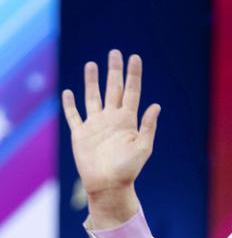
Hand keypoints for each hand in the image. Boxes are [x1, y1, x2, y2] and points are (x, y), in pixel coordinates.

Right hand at [61, 49, 160, 198]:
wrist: (108, 185)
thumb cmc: (128, 169)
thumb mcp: (143, 147)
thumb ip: (148, 126)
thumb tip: (156, 105)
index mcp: (128, 120)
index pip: (132, 92)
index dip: (133, 75)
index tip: (135, 58)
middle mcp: (112, 119)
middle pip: (113, 89)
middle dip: (114, 71)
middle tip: (115, 53)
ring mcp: (96, 125)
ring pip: (93, 97)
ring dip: (92, 81)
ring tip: (92, 64)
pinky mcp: (81, 134)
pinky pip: (74, 116)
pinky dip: (70, 104)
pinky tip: (69, 92)